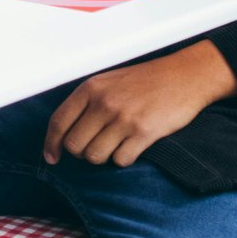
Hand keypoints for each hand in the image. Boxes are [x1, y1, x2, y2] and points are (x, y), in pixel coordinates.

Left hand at [42, 42, 236, 168]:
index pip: (58, 122)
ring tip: (116, 145)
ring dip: (103, 157)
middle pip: (75, 146)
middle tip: (96, 147)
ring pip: (95, 156)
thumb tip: (66, 133)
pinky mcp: (144, 132)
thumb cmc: (146, 81)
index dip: (51, 144)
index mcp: (91, 88)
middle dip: (83, 152)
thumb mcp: (109, 81)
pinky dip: (124, 159)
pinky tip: (132, 147)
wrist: (185, 76)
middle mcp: (104, 103)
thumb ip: (87, 102)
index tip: (52, 157)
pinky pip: (120, 161)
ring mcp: (123, 118)